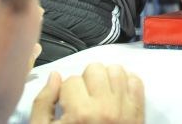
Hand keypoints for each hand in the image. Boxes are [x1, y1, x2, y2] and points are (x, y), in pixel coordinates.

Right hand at [30, 63, 144, 123]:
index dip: (66, 92)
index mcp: (80, 113)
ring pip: (117, 70)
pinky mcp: (138, 111)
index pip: (70, 81)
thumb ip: (43, 103)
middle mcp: (105, 107)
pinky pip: (136, 81)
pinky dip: (126, 83)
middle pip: (95, 69)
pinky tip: (116, 95)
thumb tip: (54, 76)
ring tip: (100, 94)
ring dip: (106, 78)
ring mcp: (125, 108)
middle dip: (86, 81)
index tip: (67, 104)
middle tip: (83, 98)